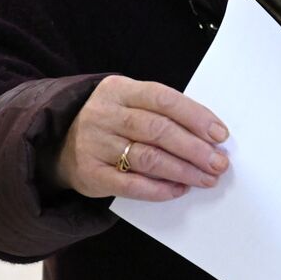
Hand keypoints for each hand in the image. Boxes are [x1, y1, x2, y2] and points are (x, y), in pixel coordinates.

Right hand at [54, 75, 229, 201]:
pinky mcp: (91, 173)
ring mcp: (95, 144)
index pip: (164, 99)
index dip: (195, 116)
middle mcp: (105, 115)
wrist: (60, 142)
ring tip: (206, 178)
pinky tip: (179, 190)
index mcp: (119, 90)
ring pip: (147, 158)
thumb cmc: (112, 122)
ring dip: (183, 170)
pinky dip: (159, 189)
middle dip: (194, 148)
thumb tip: (209, 136)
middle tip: (219, 162)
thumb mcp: (130, 103)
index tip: (220, 134)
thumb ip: (162, 113)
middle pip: (158, 130)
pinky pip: (131, 185)